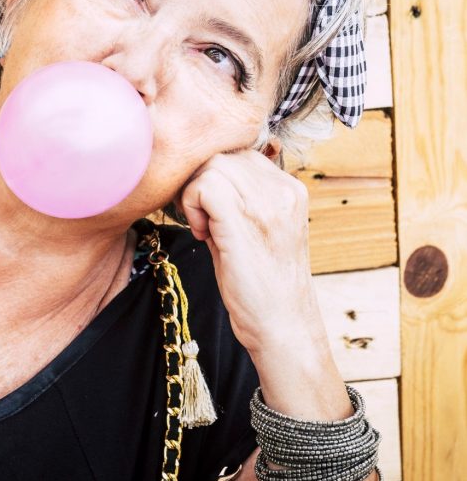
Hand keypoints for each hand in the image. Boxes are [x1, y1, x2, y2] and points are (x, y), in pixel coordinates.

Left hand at [175, 149, 326, 353]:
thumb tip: (201, 173)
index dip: (213, 176)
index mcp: (289, 189)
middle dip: (200, 181)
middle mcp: (282, 189)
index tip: (209, 209)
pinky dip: (192, 204)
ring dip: (194, 193)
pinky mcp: (243, 220)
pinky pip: (204, 185)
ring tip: (203, 227)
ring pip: (211, 165)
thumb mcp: (257, 229)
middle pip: (222, 154)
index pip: (239, 154)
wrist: (282, 326)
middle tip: (200, 218)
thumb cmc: (262, 283)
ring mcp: (266, 202)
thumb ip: (238, 197)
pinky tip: (201, 233)